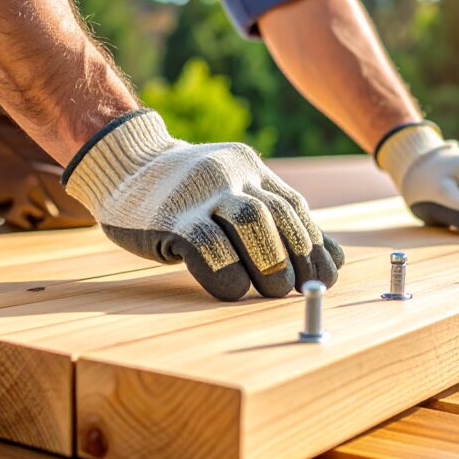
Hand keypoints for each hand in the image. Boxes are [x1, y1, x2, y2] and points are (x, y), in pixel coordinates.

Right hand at [63, 110, 344, 300]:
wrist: (121, 167)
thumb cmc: (184, 193)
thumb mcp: (236, 195)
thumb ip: (281, 222)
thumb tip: (336, 259)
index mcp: (249, 167)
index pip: (293, 206)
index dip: (314, 244)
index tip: (325, 276)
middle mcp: (229, 173)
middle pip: (277, 213)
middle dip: (297, 255)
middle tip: (299, 289)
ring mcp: (198, 192)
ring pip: (251, 222)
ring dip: (270, 262)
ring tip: (273, 291)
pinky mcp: (169, 217)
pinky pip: (208, 246)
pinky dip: (228, 274)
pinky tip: (233, 291)